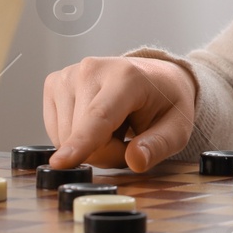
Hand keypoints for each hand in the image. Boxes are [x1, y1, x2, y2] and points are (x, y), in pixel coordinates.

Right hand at [42, 56, 197, 172]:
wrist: (154, 76)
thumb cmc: (165, 103)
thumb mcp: (178, 128)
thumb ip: (159, 145)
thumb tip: (135, 161)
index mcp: (126, 77)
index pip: (100, 116)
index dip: (81, 141)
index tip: (59, 163)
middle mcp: (92, 69)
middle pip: (84, 135)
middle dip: (107, 153)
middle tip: (130, 142)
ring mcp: (69, 74)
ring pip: (66, 137)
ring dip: (91, 147)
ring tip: (114, 130)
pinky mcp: (54, 84)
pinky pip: (56, 132)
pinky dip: (75, 138)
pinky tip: (95, 124)